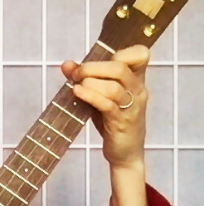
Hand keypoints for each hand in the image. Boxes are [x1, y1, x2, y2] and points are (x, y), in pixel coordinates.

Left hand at [61, 45, 149, 168]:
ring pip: (114, 86)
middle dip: (93, 67)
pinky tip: (77, 92)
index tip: (98, 60)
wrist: (125, 154)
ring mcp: (131, 106)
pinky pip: (107, 105)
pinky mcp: (122, 122)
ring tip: (76, 85)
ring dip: (91, 81)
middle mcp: (137, 90)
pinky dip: (90, 95)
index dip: (120, 51)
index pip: (140, 54)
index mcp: (136, 81)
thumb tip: (66, 64)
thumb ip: (86, 80)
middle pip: (120, 67)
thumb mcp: (100, 98)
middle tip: (76, 74)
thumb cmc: (113, 123)